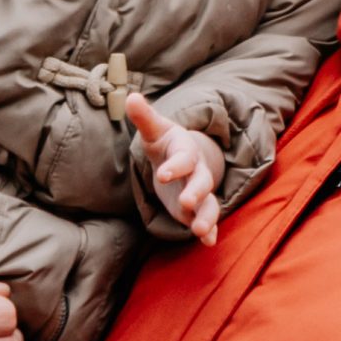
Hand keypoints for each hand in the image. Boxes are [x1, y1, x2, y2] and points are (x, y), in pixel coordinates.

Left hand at [125, 92, 224, 245]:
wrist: (182, 156)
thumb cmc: (165, 143)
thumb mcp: (155, 131)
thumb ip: (144, 118)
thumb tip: (130, 97)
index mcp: (185, 151)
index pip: (183, 158)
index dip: (175, 166)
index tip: (163, 174)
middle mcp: (197, 171)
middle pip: (202, 181)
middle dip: (196, 192)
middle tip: (186, 203)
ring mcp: (200, 191)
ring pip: (209, 204)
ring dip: (207, 217)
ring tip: (200, 231)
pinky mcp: (198, 209)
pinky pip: (208, 219)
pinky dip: (210, 231)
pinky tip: (208, 243)